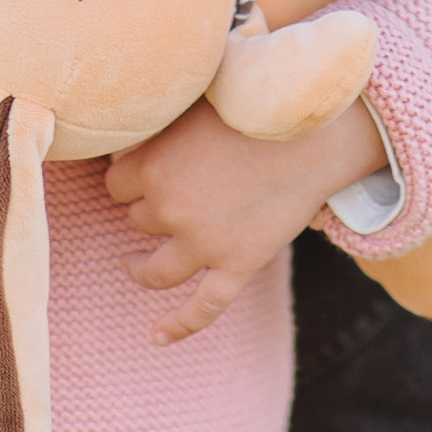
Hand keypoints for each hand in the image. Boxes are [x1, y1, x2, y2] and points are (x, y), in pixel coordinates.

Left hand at [105, 96, 386, 343]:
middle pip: (138, 220)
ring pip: (155, 268)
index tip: (140, 170)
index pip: (115, 183)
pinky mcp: (237, 265)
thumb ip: (163, 113)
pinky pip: (200, 308)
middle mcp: (171, 207)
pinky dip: (178, 326)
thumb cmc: (255, 102)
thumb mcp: (199, 96)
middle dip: (150, 208)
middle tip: (169, 192)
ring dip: (141, 266)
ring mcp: (204, 243)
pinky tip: (156, 335)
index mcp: (154, 161)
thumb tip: (131, 113)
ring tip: (133, 262)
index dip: (128, 176)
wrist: (316, 131)